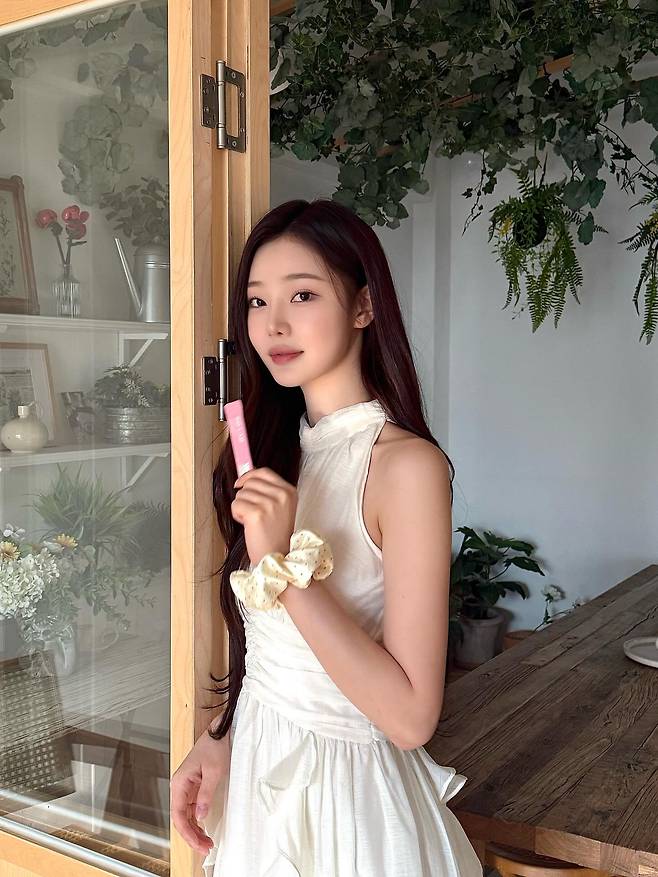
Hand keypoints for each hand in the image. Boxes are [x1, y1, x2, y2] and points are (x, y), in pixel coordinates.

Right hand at [170, 724, 229, 854]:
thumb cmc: (215, 746)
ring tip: (206, 843)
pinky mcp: (194, 788)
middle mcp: (180, 787)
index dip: (188, 833)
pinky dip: (198, 821)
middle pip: (181, 819)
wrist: (219, 732)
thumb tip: (201, 816)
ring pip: (186, 816)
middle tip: (206, 848)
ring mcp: (186, 788)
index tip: (199, 844)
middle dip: (192, 836)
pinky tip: (204, 830)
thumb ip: (206, 795)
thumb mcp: (214, 772)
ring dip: (195, 831)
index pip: (178, 816)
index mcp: (180, 783)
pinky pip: (192, 809)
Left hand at [231, 467, 296, 564]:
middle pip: (251, 482)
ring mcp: (270, 503)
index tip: (241, 483)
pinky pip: (236, 504)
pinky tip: (247, 525)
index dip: (249, 476)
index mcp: (289, 491)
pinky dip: (237, 514)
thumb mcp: (279, 508)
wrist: (276, 557)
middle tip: (254, 513)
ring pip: (241, 493)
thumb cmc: (274, 534)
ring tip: (252, 521)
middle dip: (246, 496)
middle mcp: (282, 495)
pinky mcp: (257, 513)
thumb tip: (245, 477)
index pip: (264, 472)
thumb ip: (267, 491)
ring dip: (241, 507)